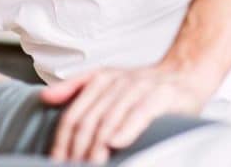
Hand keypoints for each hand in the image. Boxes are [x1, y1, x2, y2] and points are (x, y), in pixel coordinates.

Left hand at [43, 66, 208, 163]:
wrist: (185, 72)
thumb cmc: (144, 84)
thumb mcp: (107, 80)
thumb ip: (76, 88)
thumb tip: (45, 97)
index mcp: (100, 80)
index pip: (73, 116)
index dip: (62, 142)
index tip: (57, 162)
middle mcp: (117, 83)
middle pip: (88, 121)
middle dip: (77, 150)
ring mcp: (139, 88)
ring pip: (110, 120)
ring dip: (97, 147)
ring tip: (90, 165)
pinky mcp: (162, 96)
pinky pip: (140, 113)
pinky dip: (126, 129)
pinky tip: (116, 144)